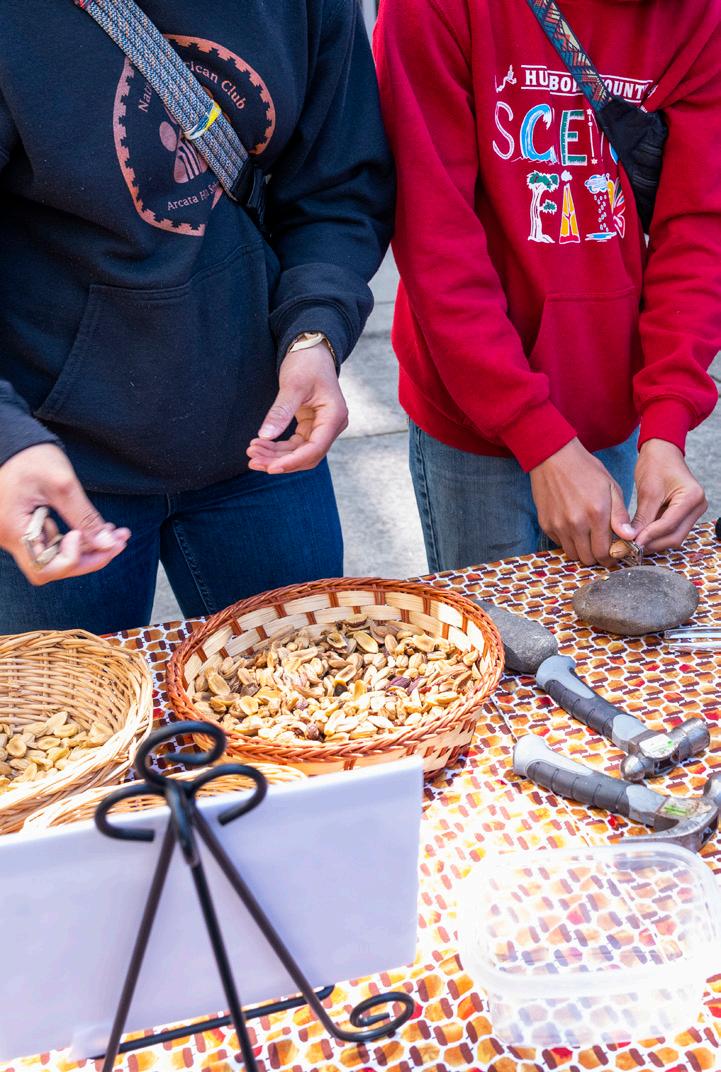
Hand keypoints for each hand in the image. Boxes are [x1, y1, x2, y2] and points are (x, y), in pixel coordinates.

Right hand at [0, 444, 129, 585]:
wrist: (11, 439)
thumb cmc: (29, 456)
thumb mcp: (62, 484)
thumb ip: (85, 517)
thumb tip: (107, 544)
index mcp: (13, 530)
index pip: (45, 568)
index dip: (71, 558)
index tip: (80, 534)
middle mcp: (11, 538)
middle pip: (53, 567)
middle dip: (89, 557)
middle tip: (119, 542)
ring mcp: (18, 534)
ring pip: (56, 556)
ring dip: (88, 548)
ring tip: (116, 533)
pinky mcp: (27, 527)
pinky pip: (54, 543)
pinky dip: (78, 538)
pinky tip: (99, 528)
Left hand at [247, 344, 347, 473]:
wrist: (311, 349)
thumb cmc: (306, 362)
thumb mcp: (293, 385)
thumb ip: (280, 411)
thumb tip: (265, 436)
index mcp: (334, 416)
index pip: (314, 449)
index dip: (292, 462)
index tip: (270, 468)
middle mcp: (332, 426)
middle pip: (306, 456)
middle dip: (279, 460)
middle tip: (252, 459)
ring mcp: (322, 427)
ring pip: (299, 452)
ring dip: (275, 456)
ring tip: (251, 452)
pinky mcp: (311, 426)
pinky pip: (294, 445)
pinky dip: (277, 448)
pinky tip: (259, 445)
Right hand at [530, 438, 633, 565]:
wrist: (554, 457)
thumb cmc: (586, 470)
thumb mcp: (611, 488)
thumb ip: (620, 515)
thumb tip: (630, 538)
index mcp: (597, 514)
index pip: (605, 553)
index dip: (612, 557)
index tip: (615, 552)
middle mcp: (576, 524)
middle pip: (588, 559)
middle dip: (598, 556)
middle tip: (603, 546)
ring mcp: (558, 526)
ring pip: (573, 554)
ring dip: (582, 550)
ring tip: (588, 537)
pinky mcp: (546, 524)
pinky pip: (560, 543)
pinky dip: (568, 540)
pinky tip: (573, 526)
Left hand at [630, 439, 706, 551]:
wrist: (662, 452)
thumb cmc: (656, 464)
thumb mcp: (647, 491)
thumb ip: (642, 517)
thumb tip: (632, 539)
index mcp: (692, 497)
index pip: (669, 524)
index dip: (649, 536)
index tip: (632, 543)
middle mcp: (698, 506)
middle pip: (675, 536)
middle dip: (652, 543)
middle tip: (630, 547)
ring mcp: (694, 511)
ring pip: (674, 536)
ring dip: (654, 541)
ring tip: (633, 542)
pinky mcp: (686, 514)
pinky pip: (672, 530)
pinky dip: (656, 535)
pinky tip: (641, 535)